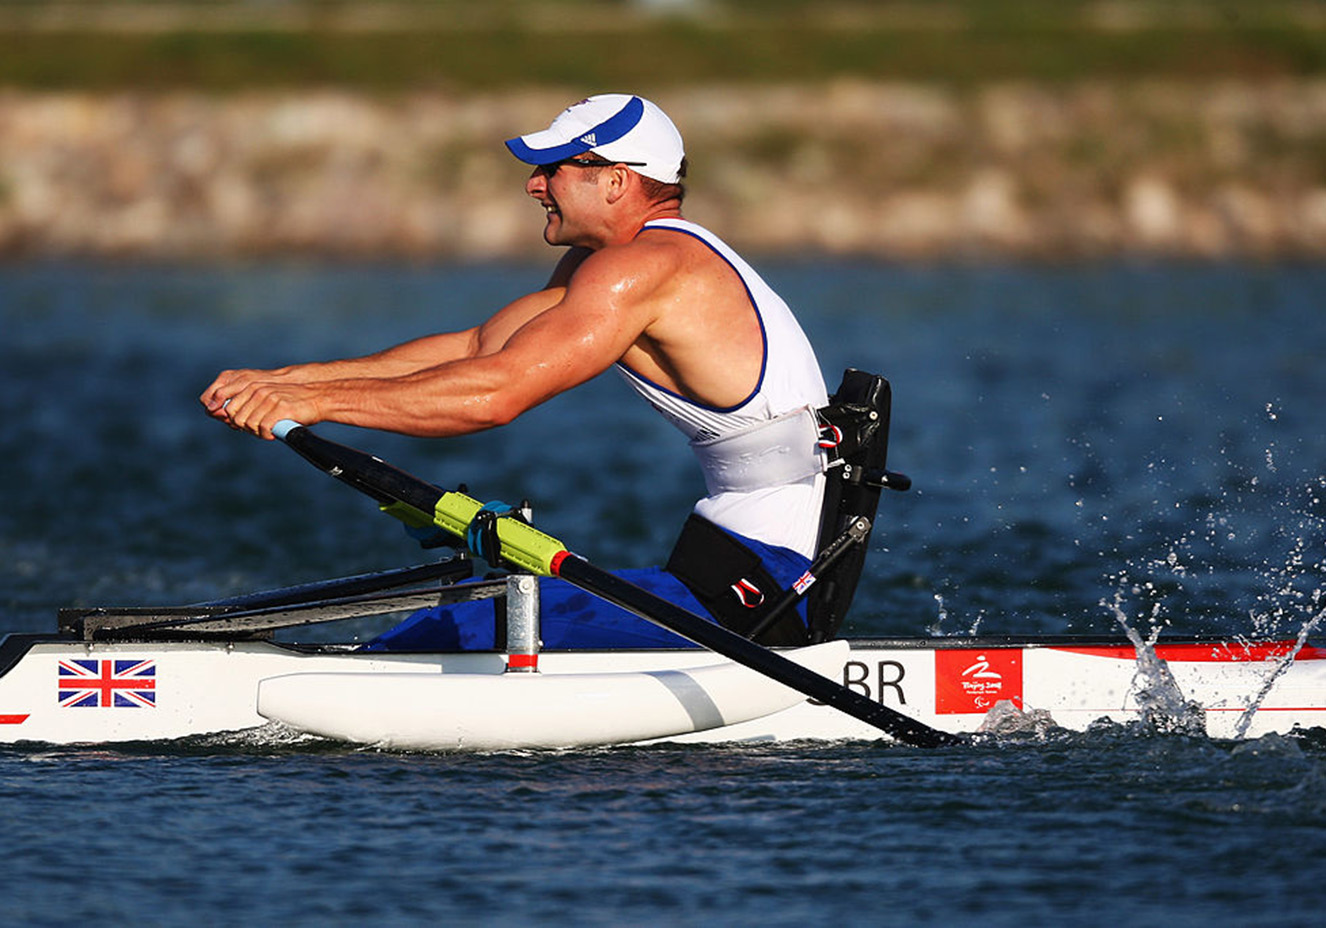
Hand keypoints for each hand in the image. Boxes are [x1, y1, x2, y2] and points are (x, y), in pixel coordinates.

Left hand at [202, 371, 322, 439]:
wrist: (318, 398)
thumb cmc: (292, 402)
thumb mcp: (268, 396)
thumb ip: (251, 404)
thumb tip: (231, 421)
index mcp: (253, 386)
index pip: (229, 407)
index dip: (233, 420)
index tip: (243, 427)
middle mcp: (259, 390)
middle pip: (236, 417)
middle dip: (245, 428)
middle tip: (259, 430)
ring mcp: (269, 399)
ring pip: (249, 424)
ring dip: (257, 432)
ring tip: (268, 432)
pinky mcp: (281, 408)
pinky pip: (264, 428)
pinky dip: (268, 435)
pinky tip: (274, 434)